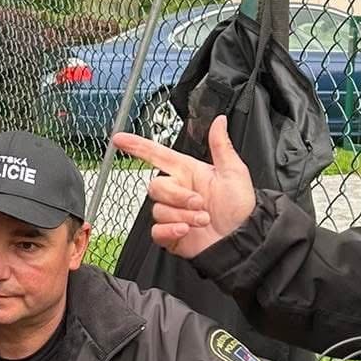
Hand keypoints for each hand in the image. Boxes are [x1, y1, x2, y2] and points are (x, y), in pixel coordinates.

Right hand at [113, 114, 255, 257]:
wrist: (241, 240)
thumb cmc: (240, 207)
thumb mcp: (234, 172)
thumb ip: (221, 146)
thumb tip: (219, 120)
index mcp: (188, 172)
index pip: (157, 155)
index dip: (137, 146)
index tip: (119, 138)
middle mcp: (177, 191)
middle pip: (156, 186)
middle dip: (178, 196)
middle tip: (200, 203)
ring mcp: (172, 213)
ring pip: (158, 210)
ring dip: (182, 215)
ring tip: (203, 219)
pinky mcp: (170, 235)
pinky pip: (156, 231)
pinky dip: (171, 231)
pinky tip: (186, 230)